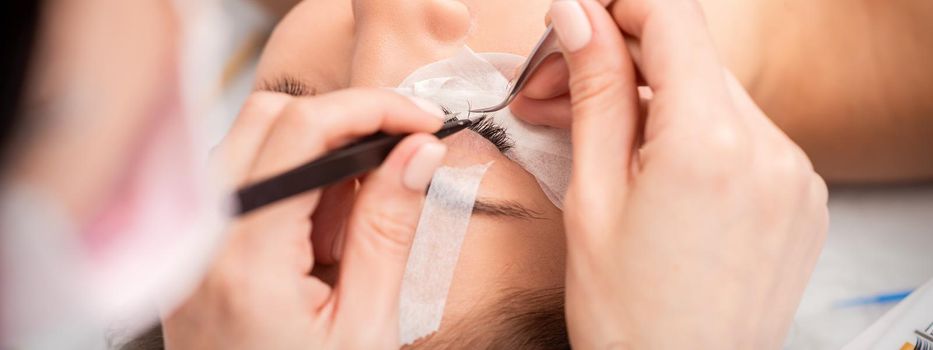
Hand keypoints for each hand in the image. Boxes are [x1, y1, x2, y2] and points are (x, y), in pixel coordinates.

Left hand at [163, 89, 446, 348]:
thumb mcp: (366, 327)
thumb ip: (387, 230)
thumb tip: (417, 153)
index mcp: (246, 259)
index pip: (303, 132)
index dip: (372, 110)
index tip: (423, 122)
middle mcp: (203, 239)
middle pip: (269, 118)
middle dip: (344, 121)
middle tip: (401, 151)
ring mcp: (191, 245)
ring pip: (253, 143)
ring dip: (319, 153)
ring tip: (361, 214)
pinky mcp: (196, 252)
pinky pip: (244, 182)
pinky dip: (294, 183)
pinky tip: (324, 231)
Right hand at [512, 0, 828, 347]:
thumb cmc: (629, 314)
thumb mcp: (592, 196)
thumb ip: (596, 93)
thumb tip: (579, 18)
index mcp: (711, 143)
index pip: (672, 18)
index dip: (617, 6)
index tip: (577, 21)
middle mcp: (770, 149)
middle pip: (690, 56)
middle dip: (619, 59)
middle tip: (554, 89)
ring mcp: (794, 174)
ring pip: (713, 95)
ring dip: (652, 99)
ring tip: (594, 133)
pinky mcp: (800, 197)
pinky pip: (742, 136)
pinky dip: (692, 134)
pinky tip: (647, 163)